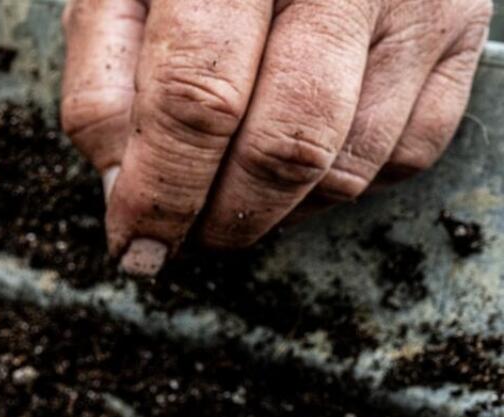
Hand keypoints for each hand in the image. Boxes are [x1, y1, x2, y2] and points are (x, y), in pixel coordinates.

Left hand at [61, 0, 492, 274]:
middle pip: (283, 145)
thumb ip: (104, 82)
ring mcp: (414, 1)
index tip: (135, 244)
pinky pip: (407, 152)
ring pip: (347, 164)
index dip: (162, 192)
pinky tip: (296, 165)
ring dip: (277, 210)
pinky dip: (342, 182)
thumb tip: (123, 191)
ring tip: (229, 196)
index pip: (197, 101)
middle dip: (221, 216)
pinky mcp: (461, 30)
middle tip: (181, 235)